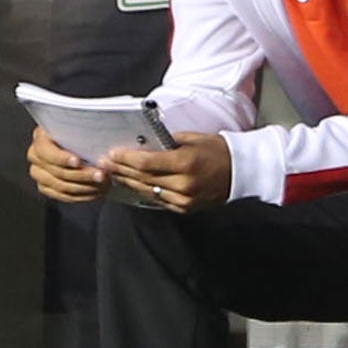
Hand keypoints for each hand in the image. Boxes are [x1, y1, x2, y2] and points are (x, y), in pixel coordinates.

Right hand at [27, 126, 110, 203]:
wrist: (85, 147)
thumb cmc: (86, 134)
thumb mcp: (84, 128)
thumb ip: (84, 131)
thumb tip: (95, 134)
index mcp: (41, 137)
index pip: (46, 151)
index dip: (61, 158)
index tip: (78, 161)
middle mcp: (35, 155)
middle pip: (56, 171)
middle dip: (81, 175)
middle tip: (102, 175)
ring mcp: (38, 173)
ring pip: (59, 185)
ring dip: (84, 187)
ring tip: (103, 184)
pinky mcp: (44, 186)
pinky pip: (61, 195)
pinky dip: (80, 196)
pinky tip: (96, 193)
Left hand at [99, 133, 233, 213]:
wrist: (242, 172)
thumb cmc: (219, 150)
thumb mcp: (195, 139)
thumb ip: (169, 142)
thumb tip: (145, 143)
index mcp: (186, 163)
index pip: (146, 163)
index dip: (126, 159)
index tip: (111, 153)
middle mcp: (183, 183)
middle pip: (143, 178)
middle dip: (121, 169)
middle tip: (105, 163)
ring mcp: (184, 198)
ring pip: (147, 191)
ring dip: (128, 182)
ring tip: (114, 174)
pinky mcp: (185, 208)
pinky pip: (158, 200)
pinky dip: (144, 191)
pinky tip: (134, 185)